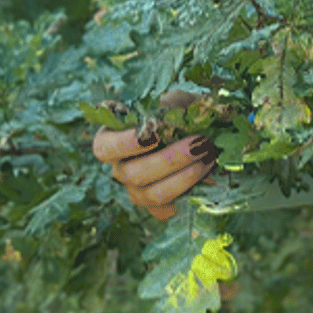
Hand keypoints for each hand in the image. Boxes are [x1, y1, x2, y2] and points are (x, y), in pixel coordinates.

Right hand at [90, 89, 217, 220]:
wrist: (200, 132)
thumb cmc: (180, 112)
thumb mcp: (175, 102)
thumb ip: (170, 105)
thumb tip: (168, 112)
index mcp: (113, 140)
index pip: (104, 148)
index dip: (124, 144)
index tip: (152, 135)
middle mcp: (120, 169)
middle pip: (134, 174)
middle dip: (171, 159)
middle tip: (199, 143)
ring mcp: (135, 191)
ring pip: (152, 194)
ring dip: (185, 177)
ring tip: (209, 158)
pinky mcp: (154, 206)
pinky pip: (165, 210)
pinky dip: (187, 195)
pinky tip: (206, 178)